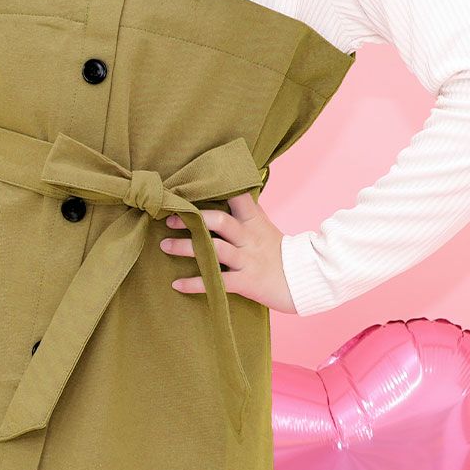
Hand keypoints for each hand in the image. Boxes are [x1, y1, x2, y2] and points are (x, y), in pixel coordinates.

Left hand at [160, 193, 297, 312]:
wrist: (304, 281)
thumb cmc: (280, 254)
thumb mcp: (265, 228)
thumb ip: (247, 212)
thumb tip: (230, 192)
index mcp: (254, 221)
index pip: (237, 196)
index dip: (217, 187)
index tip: (193, 185)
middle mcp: (249, 238)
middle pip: (221, 221)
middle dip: (194, 219)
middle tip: (171, 219)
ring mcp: (248, 260)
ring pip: (215, 249)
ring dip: (186, 247)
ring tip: (165, 246)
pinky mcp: (246, 282)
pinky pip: (217, 281)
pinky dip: (195, 283)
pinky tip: (177, 284)